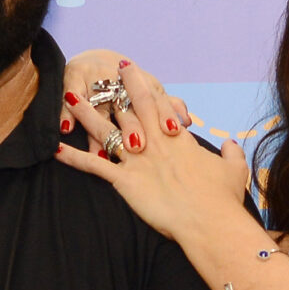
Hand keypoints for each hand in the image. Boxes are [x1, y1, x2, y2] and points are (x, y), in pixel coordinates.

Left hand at [55, 56, 252, 247]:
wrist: (210, 221)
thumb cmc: (223, 198)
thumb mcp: (234, 170)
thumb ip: (230, 152)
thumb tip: (229, 143)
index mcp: (177, 138)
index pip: (156, 103)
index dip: (140, 84)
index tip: (128, 68)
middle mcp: (154, 142)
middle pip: (129, 107)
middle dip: (114, 87)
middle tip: (100, 70)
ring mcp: (137, 160)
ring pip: (106, 130)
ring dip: (85, 113)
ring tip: (68, 97)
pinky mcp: (125, 181)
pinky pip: (94, 166)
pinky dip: (73, 157)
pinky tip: (54, 148)